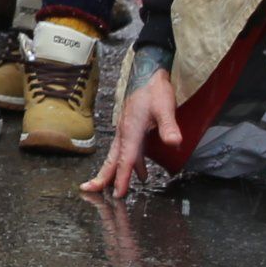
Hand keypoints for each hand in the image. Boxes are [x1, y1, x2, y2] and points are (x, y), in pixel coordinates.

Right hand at [85, 55, 179, 199]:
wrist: (148, 73)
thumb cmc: (155, 89)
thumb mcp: (165, 107)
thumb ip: (169, 126)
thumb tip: (175, 143)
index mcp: (131, 129)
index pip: (126, 159)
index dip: (122, 177)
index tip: (118, 194)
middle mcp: (125, 132)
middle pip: (113, 159)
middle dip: (104, 177)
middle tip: (90, 190)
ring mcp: (127, 130)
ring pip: (118, 156)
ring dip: (115, 172)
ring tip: (112, 188)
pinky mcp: (132, 129)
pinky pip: (127, 151)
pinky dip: (130, 163)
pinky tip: (141, 172)